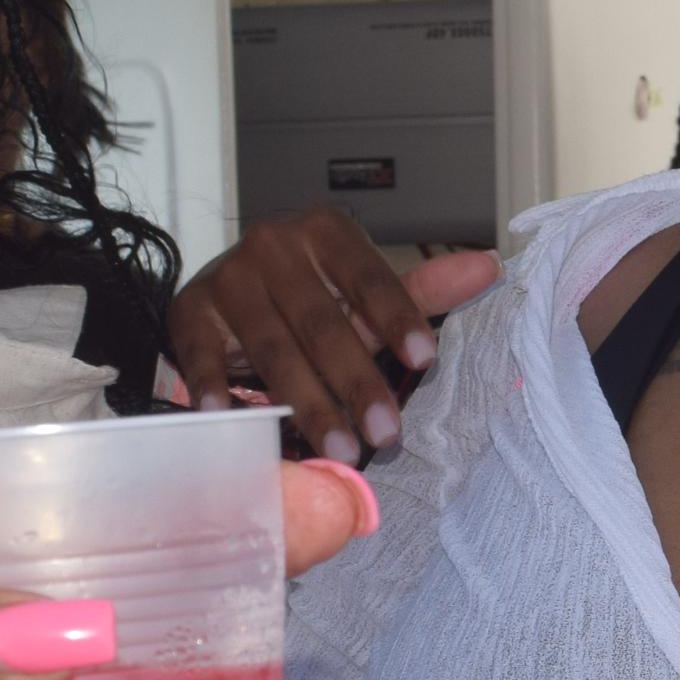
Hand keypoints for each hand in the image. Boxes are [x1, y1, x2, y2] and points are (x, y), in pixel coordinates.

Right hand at [166, 208, 502, 463]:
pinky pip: (203, 356)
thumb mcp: (364, 292)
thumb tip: (490, 268)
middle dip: (357, 382)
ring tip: (339, 447)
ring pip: (273, 348)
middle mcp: (272, 245)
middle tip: (387, 433)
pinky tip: (231, 419)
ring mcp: (227, 279)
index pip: (369, 277)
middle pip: (322, 322)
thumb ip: (422, 289)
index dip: (396, 318)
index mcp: (324, 232)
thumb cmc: (309, 298)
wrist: (228, 294)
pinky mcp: (189, 314)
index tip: (425, 361)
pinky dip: (215, 388)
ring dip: (306, 402)